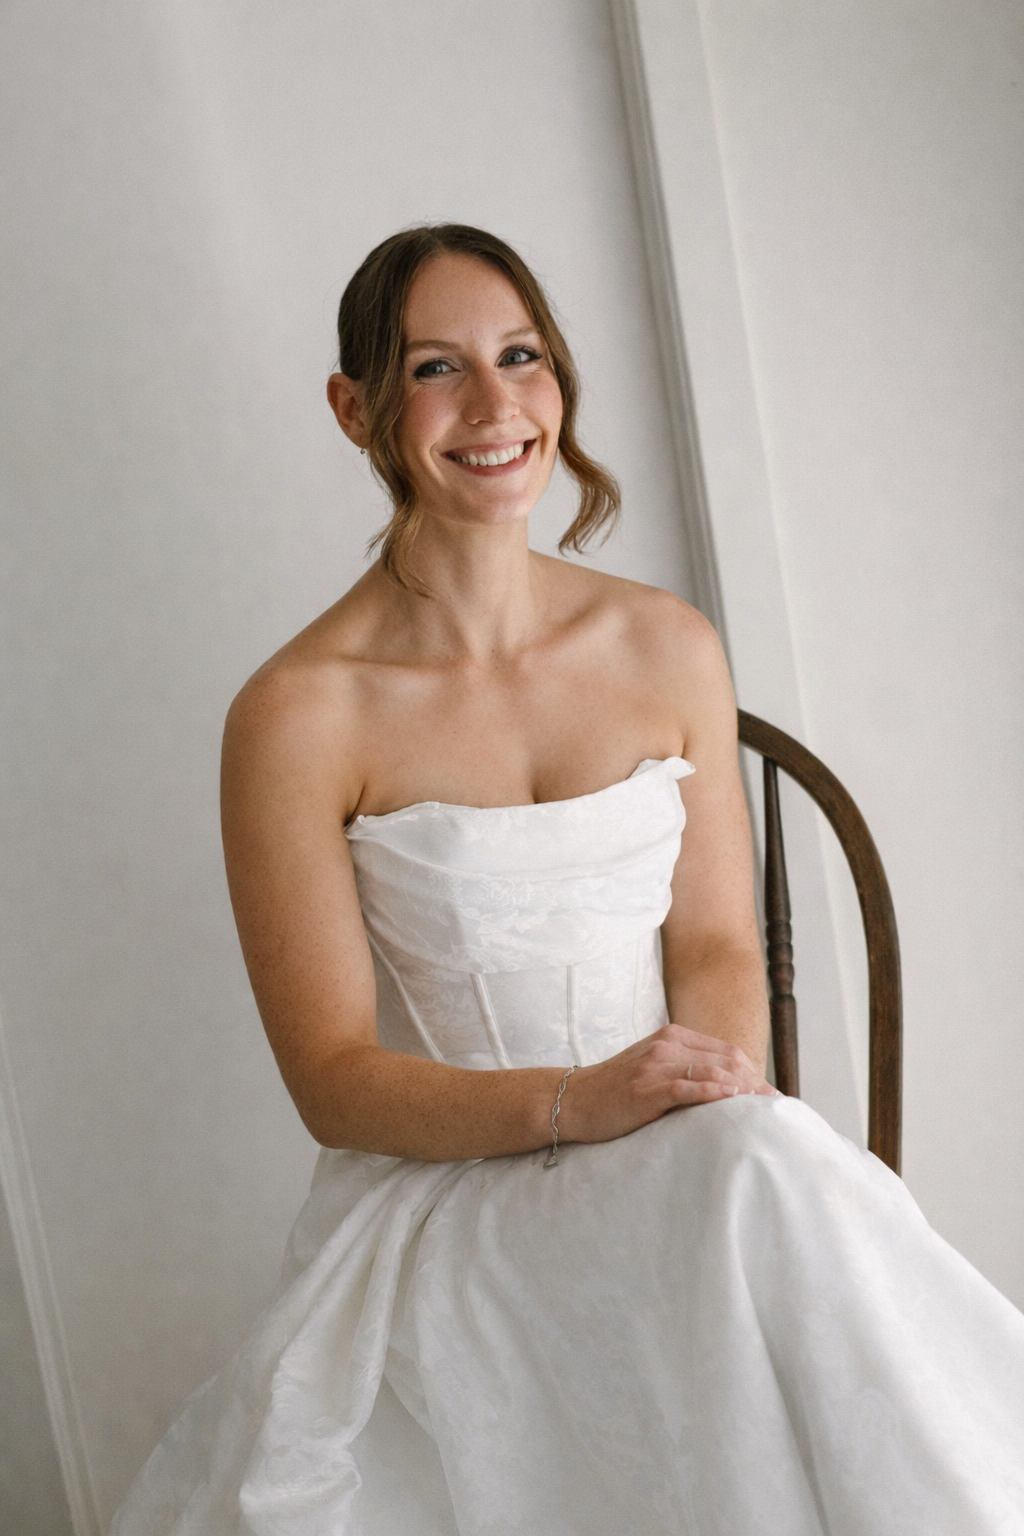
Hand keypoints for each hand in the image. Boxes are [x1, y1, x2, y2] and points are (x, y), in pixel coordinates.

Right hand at [557, 1022, 777, 1146]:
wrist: (572, 1100)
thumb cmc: (616, 1093)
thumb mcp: (653, 1070)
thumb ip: (685, 1071)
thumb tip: (729, 1093)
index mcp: (673, 1036)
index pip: (728, 1052)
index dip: (756, 1074)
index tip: (774, 1098)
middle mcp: (667, 1044)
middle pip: (727, 1059)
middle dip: (757, 1084)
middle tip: (779, 1109)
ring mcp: (654, 1064)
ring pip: (712, 1069)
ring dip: (744, 1089)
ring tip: (766, 1108)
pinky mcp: (644, 1087)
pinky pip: (685, 1086)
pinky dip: (711, 1091)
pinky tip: (731, 1098)